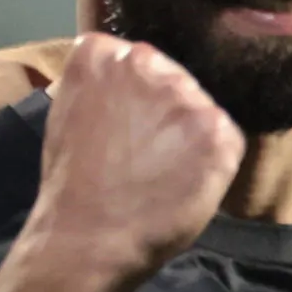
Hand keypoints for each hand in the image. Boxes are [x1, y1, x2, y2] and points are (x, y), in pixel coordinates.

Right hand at [13, 35, 241, 291]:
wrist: (89, 239)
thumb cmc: (71, 186)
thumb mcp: (66, 113)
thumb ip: (96, 84)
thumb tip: (121, 78)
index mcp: (100, 52)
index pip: (129, 55)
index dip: (129, 93)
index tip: (119, 122)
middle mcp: (146, 60)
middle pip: (169, 75)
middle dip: (162, 107)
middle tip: (143, 151)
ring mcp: (187, 95)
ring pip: (198, 107)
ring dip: (188, 134)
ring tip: (161, 172)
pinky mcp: (219, 130)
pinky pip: (225, 140)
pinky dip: (211, 163)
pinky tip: (182, 183)